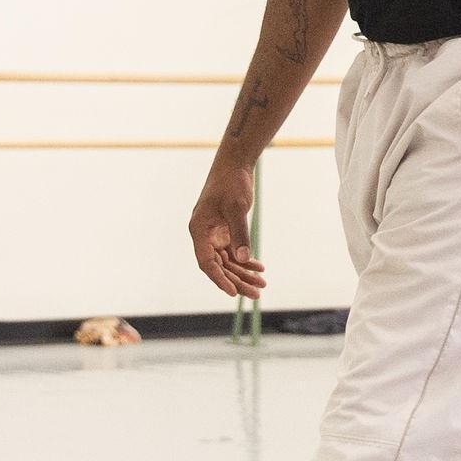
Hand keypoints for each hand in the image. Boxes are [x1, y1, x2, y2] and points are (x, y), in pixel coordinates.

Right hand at [188, 159, 262, 297]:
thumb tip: (244, 258)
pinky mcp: (225, 231)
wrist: (235, 165)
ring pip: (228, 261)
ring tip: (262, 285)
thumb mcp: (237, 207)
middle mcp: (204, 235)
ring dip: (244, 273)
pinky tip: (259, 268)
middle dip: (237, 281)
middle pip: (219, 266)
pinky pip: (234, 252)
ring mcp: (214, 234)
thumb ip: (240, 233)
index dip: (219, 279)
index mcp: (198, 230)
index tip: (233, 292)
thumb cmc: (231, 183)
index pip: (206, 262)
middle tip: (257, 294)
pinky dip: (246, 260)